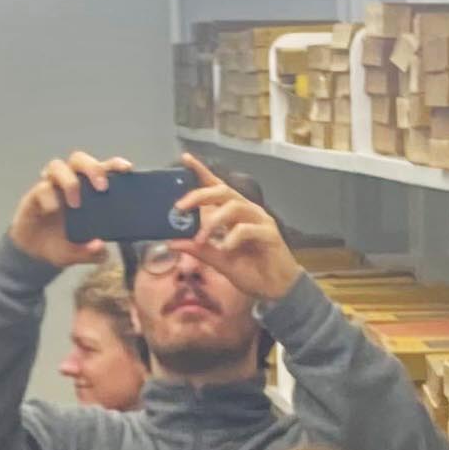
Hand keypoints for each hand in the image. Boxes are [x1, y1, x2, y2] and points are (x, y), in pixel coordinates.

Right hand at [8, 154, 128, 272]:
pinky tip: (52, 210)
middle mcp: (70, 182)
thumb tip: (99, 246)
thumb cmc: (63, 245)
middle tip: (102, 188)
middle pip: (80, 159)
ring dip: (70, 182)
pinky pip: (41, 188)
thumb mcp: (81, 254)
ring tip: (75, 204)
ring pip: (58, 166)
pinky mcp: (34, 195)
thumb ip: (92, 253)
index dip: (115, 164)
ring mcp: (51, 187)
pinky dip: (48, 197)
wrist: (35, 254)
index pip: (104, 168)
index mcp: (88, 189)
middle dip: (93, 168)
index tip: (127, 169)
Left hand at [166, 156, 295, 303]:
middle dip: (199, 195)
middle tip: (179, 207)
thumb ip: (199, 250)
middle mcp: (247, 211)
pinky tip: (225, 249)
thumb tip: (172, 241)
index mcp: (235, 214)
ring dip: (213, 220)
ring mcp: (260, 220)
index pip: (217, 187)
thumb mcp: (219, 261)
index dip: (202, 172)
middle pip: (223, 191)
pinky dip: (232, 238)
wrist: (276, 289)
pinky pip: (247, 228)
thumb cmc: (251, 271)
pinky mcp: (269, 234)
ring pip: (234, 206)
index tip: (185, 159)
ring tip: (201, 236)